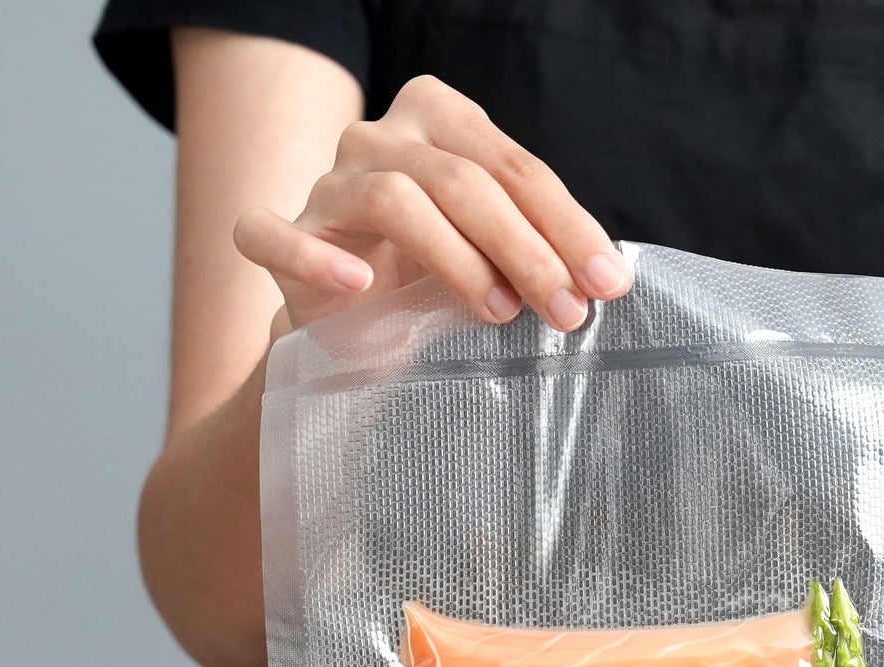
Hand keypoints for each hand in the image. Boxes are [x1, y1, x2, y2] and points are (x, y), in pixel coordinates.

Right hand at [233, 75, 629, 333]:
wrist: (353, 327)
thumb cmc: (434, 282)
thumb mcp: (496, 258)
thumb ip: (539, 253)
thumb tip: (604, 279)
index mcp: (439, 123)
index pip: (514, 167)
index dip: (567, 225)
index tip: (608, 283)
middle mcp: (380, 139)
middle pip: (461, 180)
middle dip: (527, 249)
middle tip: (569, 312)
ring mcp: (327, 184)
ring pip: (395, 199)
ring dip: (458, 260)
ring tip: (501, 314)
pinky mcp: (280, 237)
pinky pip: (275, 233)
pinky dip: (318, 257)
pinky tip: (359, 286)